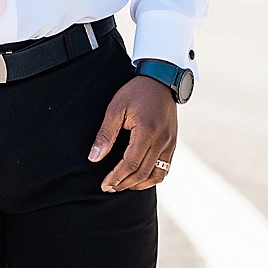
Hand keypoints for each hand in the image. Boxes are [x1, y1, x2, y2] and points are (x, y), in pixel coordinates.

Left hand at [88, 75, 177, 192]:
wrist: (162, 79)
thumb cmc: (136, 91)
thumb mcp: (116, 108)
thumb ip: (105, 134)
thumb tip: (94, 157)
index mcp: (146, 132)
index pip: (130, 164)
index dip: (116, 177)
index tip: (104, 185)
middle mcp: (162, 141)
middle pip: (142, 173)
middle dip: (124, 184)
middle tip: (109, 188)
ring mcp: (170, 143)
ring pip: (156, 175)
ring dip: (139, 184)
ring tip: (123, 185)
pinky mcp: (173, 143)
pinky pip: (165, 169)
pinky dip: (152, 178)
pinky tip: (140, 178)